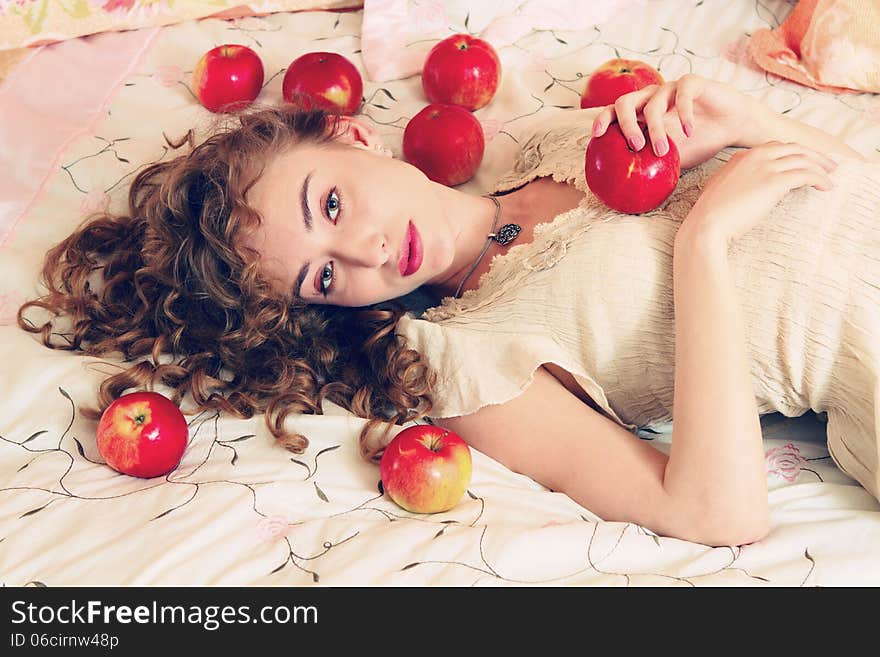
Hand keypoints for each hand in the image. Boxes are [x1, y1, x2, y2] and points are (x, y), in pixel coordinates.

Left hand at [591, 74, 764, 168]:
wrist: (734, 126)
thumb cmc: (700, 142)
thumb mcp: (673, 159)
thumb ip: (653, 167)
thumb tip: (632, 195)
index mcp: (642, 113)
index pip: (614, 112)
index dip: (603, 120)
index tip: (596, 136)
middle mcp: (652, 97)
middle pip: (625, 102)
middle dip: (624, 123)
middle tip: (634, 145)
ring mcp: (670, 88)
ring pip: (653, 103)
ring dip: (656, 129)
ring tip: (664, 150)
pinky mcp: (692, 82)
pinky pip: (682, 94)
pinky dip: (683, 114)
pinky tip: (689, 131)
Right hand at [683, 141, 837, 246]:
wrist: (707, 224)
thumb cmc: (710, 214)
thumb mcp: (720, 189)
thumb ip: (736, 180)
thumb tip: (749, 186)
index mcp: (741, 157)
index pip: (774, 147)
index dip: (793, 153)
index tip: (803, 161)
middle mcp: (755, 157)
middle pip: (793, 148)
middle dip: (813, 155)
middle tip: (827, 165)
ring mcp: (765, 167)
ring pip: (803, 159)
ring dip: (821, 166)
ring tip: (830, 175)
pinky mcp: (775, 181)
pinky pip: (806, 175)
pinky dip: (820, 179)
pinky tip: (826, 187)